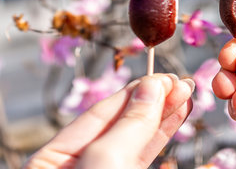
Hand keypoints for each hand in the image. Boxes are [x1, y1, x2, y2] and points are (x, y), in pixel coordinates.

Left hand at [25, 74, 193, 168]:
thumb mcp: (106, 160)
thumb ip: (130, 124)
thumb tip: (152, 85)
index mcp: (49, 160)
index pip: (99, 114)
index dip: (135, 92)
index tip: (165, 77)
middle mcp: (75, 164)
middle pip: (120, 125)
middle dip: (154, 102)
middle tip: (183, 82)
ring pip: (135, 142)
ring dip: (164, 117)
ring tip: (186, 95)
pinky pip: (142, 156)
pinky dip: (162, 136)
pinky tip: (178, 116)